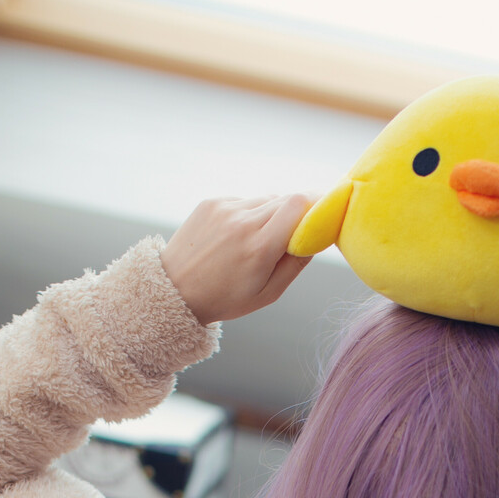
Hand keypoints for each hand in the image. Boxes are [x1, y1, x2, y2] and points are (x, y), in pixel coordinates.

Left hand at [161, 195, 311, 326]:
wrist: (174, 291)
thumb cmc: (224, 299)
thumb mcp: (268, 294)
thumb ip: (296, 263)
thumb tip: (318, 236)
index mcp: (259, 247)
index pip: (298, 204)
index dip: (316, 204)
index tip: (323, 214)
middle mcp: (242, 221)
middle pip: (286, 199)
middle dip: (298, 212)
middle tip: (298, 232)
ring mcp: (225, 208)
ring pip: (266, 199)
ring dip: (273, 214)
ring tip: (260, 241)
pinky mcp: (212, 202)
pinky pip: (244, 201)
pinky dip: (250, 214)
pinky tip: (238, 237)